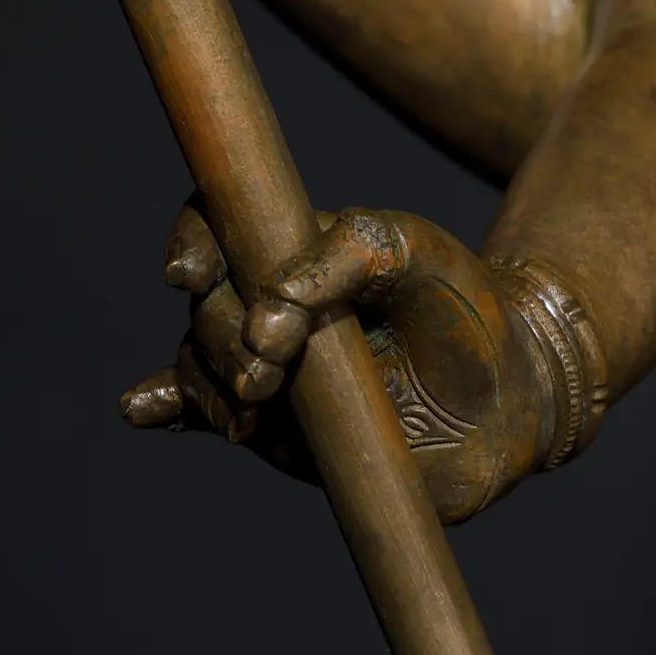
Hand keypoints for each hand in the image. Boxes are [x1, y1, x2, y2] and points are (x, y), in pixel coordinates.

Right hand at [120, 199, 553, 522]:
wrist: (511, 390)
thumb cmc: (460, 299)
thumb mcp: (409, 251)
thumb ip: (343, 257)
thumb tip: (267, 312)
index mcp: (291, 246)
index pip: (217, 225)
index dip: (192, 241)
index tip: (189, 272)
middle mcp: (266, 303)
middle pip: (205, 304)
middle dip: (221, 331)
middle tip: (267, 364)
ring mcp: (268, 367)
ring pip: (200, 362)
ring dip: (209, 381)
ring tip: (255, 404)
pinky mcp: (279, 429)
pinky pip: (206, 415)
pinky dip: (171, 409)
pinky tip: (144, 408)